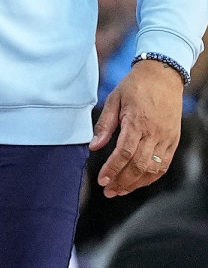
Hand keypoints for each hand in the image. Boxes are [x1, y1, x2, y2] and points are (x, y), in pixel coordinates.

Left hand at [90, 59, 183, 196]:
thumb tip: (94, 146)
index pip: (124, 153)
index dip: (113, 169)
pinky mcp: (173, 140)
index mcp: (137, 122)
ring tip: (120, 190)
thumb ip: (104, 124)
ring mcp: (167, 138)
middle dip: (122, 181)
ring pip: (153, 168)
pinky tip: (138, 182)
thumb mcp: (114, 99)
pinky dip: (151, 177)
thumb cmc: (135, 86)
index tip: (101, 179)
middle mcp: (154, 133)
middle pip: (139, 165)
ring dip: (136, 183)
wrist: (163, 76)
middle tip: (108, 191)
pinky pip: (164, 164)